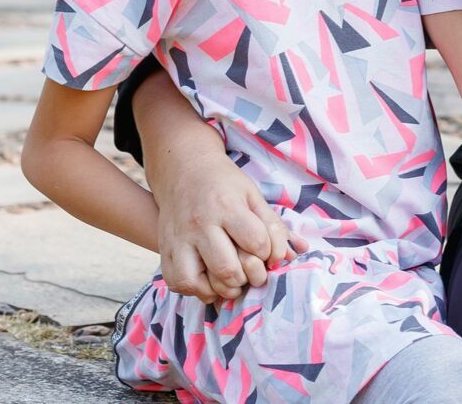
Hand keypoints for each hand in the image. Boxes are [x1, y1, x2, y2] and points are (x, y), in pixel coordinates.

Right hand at [154, 157, 306, 303]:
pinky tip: (211, 280)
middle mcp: (201, 224)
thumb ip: (273, 225)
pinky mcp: (166, 250)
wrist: (184, 170)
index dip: (269, 253)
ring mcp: (180, 239)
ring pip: (200, 282)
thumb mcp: (252, 195)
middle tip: (254, 272)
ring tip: (234, 279)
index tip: (267, 250)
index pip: (257, 243)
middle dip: (248, 277)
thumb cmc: (224, 185)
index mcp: (227, 206)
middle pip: (228, 269)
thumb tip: (295, 253)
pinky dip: (198, 290)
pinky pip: (179, 283)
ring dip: (223, 288)